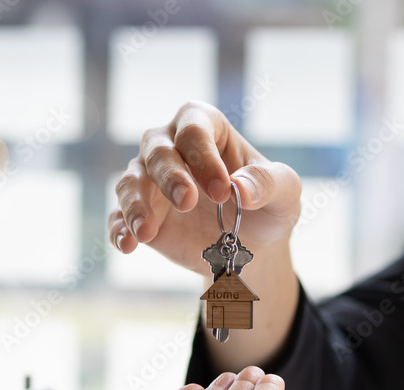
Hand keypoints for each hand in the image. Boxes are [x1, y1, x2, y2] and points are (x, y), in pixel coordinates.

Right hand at [108, 101, 301, 274]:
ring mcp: (151, 180)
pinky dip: (120, 229)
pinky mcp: (141, 213)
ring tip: (147, 231)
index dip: (204, 157)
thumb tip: (241, 189)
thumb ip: (269, 183)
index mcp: (208, 128)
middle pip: (158, 150)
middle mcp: (172, 145)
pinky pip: (118, 216)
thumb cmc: (268, 206)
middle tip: (187, 202)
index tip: (222, 191)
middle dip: (170, 175)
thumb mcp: (285, 194)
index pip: (195, 129)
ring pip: (130, 180)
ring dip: (136, 204)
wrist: (253, 246)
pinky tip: (128, 245)